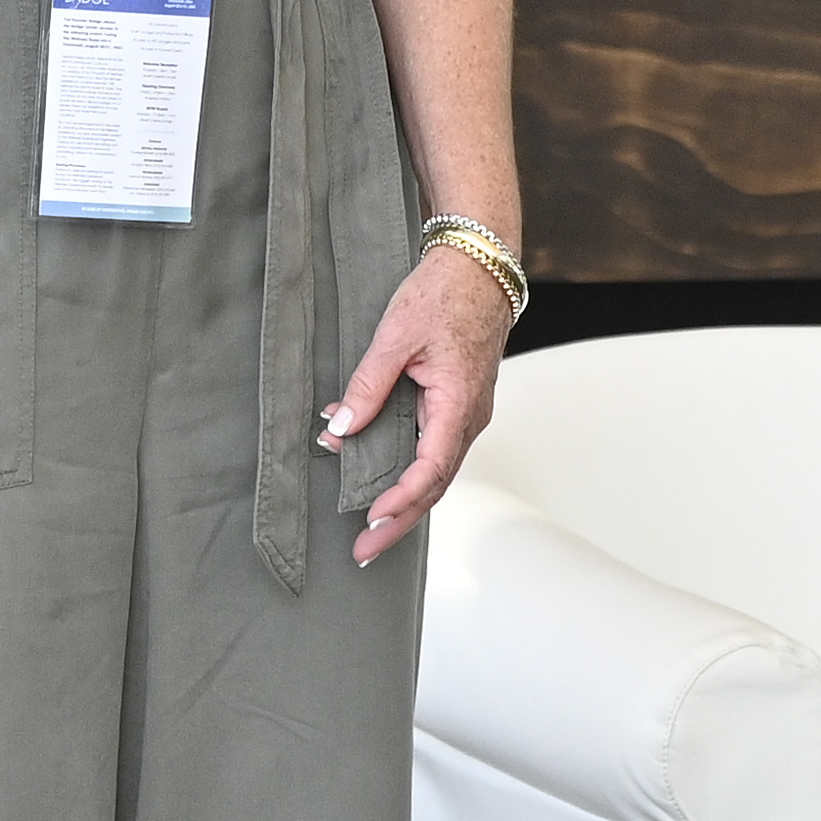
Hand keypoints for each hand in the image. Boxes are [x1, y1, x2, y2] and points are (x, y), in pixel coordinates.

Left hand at [323, 239, 516, 565]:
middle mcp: (468, 417)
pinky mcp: (456, 406)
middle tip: (364, 552)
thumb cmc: (445, 294)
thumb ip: (367, 385)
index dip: (400, 501)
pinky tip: (372, 472)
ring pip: (435, 471)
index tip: (370, 521)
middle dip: (399, 521)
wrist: (480, 268)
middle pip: (435, 485)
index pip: (431, 470)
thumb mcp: (396, 335)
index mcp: (458, 403)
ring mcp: (465, 414)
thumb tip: (340, 428)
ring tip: (367, 527)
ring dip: (403, 499)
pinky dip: (404, 468)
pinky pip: (432, 448)